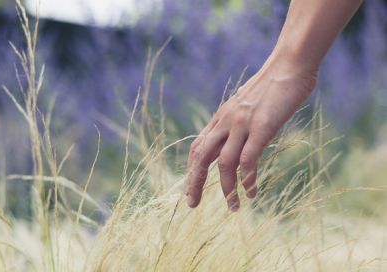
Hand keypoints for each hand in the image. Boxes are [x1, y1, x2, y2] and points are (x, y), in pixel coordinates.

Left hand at [185, 57, 317, 210]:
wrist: (289, 64)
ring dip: (227, 188)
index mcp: (221, 117)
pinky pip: (248, 158)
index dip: (191, 168)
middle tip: (192, 204)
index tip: (191, 187)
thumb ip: (238, 122)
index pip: (197, 147)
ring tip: (234, 207)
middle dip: (194, 182)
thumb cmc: (272, 85)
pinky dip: (247, 179)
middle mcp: (225, 121)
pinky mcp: (261, 126)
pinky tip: (252, 192)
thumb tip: (237, 141)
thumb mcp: (247, 105)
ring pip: (224, 163)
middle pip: (200, 156)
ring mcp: (242, 123)